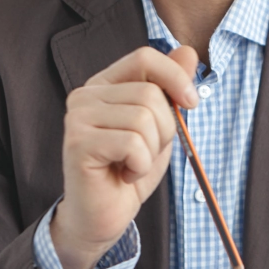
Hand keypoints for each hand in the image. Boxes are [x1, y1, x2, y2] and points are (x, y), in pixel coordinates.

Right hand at [51, 45, 198, 268]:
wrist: (102, 217)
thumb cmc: (129, 171)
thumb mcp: (160, 126)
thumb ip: (170, 89)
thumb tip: (188, 52)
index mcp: (104, 84)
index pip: (144, 58)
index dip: (175, 77)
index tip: (191, 104)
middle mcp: (85, 95)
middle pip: (150, 93)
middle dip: (165, 129)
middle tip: (146, 153)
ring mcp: (78, 118)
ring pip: (144, 118)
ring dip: (152, 150)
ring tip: (134, 164)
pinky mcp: (78, 143)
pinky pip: (133, 143)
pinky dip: (140, 165)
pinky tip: (124, 175)